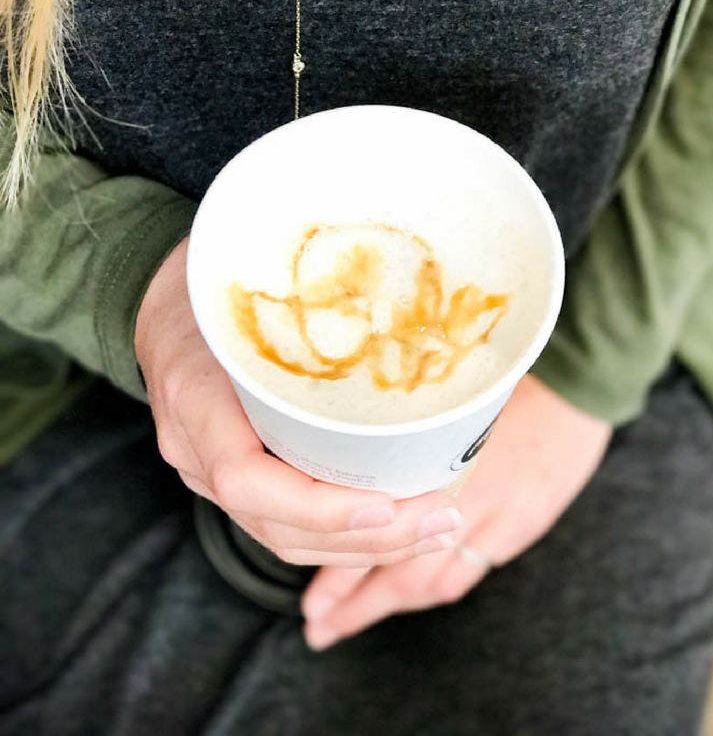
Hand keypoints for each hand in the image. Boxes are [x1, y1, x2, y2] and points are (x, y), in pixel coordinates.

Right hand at [135, 237, 465, 565]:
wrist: (158, 302)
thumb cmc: (211, 281)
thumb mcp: (246, 276)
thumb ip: (305, 298)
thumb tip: (398, 300)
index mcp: (194, 396)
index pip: (245, 479)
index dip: (317, 506)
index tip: (387, 504)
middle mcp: (194, 448)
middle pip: (277, 524)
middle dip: (365, 537)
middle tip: (443, 519)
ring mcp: (207, 471)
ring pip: (283, 536)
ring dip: (364, 546)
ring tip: (436, 529)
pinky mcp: (231, 477)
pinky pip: (284, 523)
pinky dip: (343, 534)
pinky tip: (397, 523)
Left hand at [302, 374, 611, 648]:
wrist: (577, 387)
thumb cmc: (506, 378)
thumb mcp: (447, 396)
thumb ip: (402, 427)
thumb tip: (345, 442)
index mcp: (437, 454)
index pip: (377, 520)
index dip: (337, 559)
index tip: (305, 583)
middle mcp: (462, 493)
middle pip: (400, 565)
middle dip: (351, 600)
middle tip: (315, 623)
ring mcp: (495, 516)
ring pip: (431, 579)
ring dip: (382, 604)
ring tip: (343, 623)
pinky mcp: (520, 527)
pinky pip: (467, 572)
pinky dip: (431, 590)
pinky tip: (405, 597)